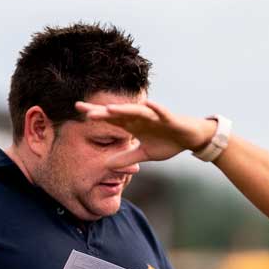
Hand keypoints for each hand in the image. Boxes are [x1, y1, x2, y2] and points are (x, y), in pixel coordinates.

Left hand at [75, 99, 216, 168]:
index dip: (96, 115)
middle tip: (84, 110)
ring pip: (136, 111)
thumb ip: (126, 158)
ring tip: (109, 109)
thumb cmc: (167, 142)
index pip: (110, 119)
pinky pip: (161, 112)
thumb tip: (108, 165)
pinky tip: (147, 103)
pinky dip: (155, 108)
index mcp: (133, 125)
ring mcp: (154, 116)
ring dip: (123, 109)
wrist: (190, 138)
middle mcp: (140, 117)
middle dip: (102, 111)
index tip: (78, 111)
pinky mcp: (168, 118)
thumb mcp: (144, 154)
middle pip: (118, 113)